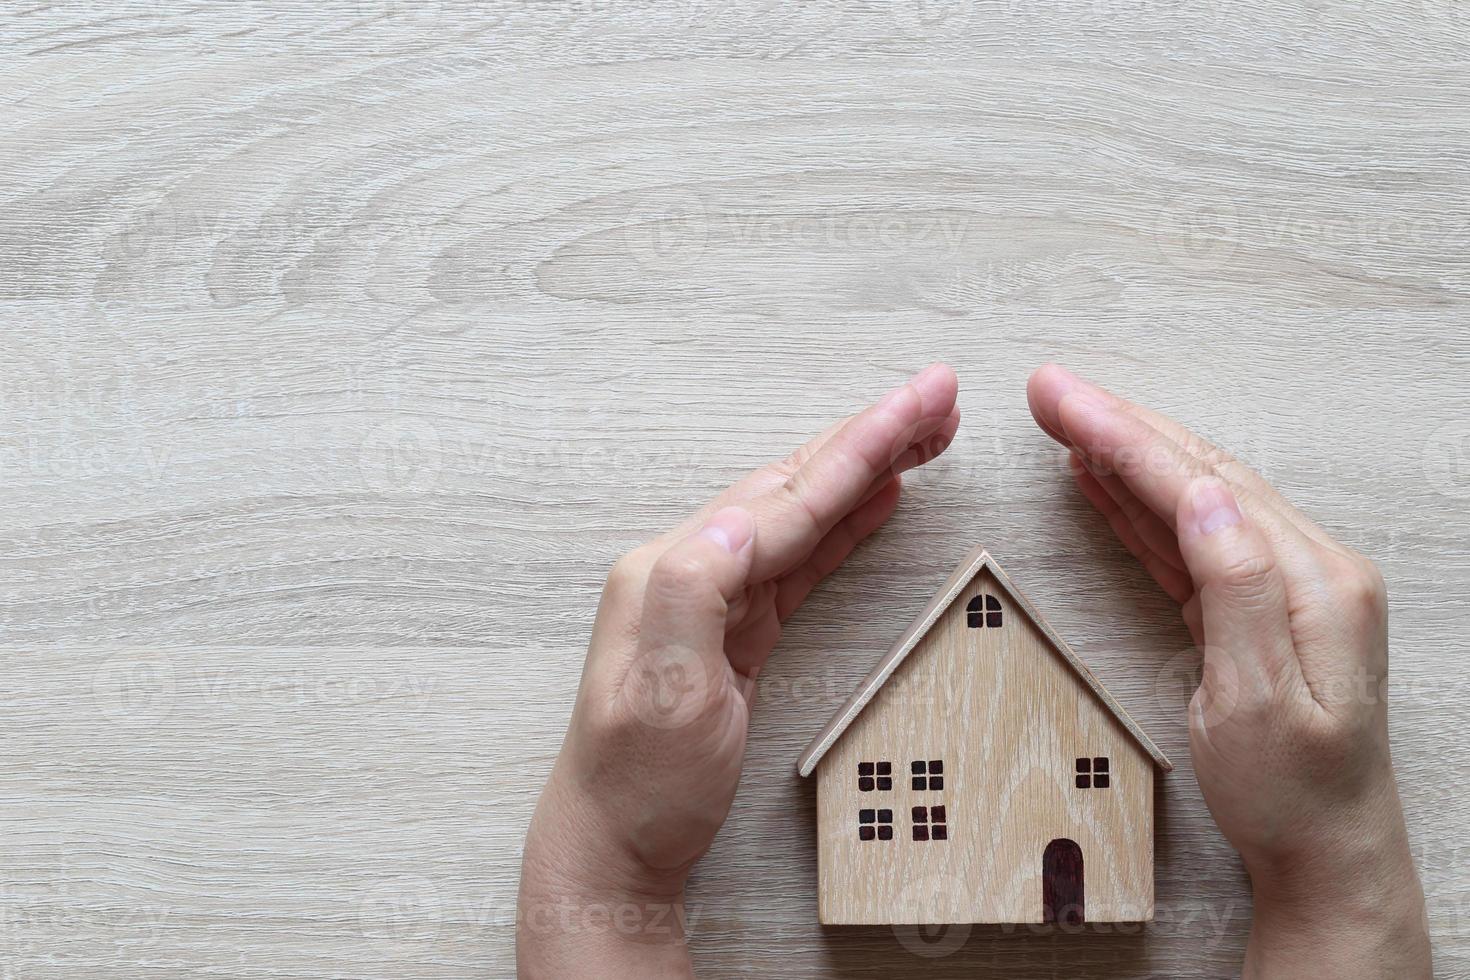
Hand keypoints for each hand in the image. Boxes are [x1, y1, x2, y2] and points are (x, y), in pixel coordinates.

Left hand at [517, 365, 959, 978]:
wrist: (617, 844)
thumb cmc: (637, 783)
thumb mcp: (664, 700)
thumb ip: (692, 600)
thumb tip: (739, 523)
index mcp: (672, 570)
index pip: (784, 498)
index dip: (858, 449)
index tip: (917, 402)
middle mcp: (689, 567)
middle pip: (796, 485)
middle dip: (871, 437)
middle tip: (939, 395)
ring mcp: (712, 594)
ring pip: (803, 513)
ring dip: (865, 470)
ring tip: (924, 432)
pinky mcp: (735, 626)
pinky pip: (799, 558)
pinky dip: (843, 524)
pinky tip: (875, 499)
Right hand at [1027, 364, 1429, 977]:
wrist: (1325, 852)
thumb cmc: (1293, 793)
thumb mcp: (1258, 702)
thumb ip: (1238, 588)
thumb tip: (1203, 497)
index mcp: (1315, 581)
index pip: (1203, 488)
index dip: (1125, 439)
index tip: (1063, 400)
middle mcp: (1309, 567)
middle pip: (1199, 474)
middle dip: (1118, 426)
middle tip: (1049, 391)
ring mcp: (1285, 584)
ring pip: (1192, 499)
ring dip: (1125, 457)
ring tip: (1064, 420)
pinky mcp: (1256, 606)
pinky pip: (1189, 541)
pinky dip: (1142, 506)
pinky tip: (1104, 482)